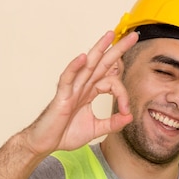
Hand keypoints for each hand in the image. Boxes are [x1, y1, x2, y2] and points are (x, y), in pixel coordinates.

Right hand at [22, 30, 138, 154]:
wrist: (45, 143)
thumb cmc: (65, 133)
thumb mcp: (96, 129)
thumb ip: (113, 123)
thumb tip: (130, 117)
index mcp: (90, 91)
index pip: (112, 82)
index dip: (123, 95)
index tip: (127, 111)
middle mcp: (82, 86)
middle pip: (102, 63)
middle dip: (117, 49)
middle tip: (132, 36)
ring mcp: (72, 89)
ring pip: (87, 64)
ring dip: (99, 48)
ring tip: (110, 35)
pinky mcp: (62, 95)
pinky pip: (68, 77)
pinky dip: (75, 67)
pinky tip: (83, 57)